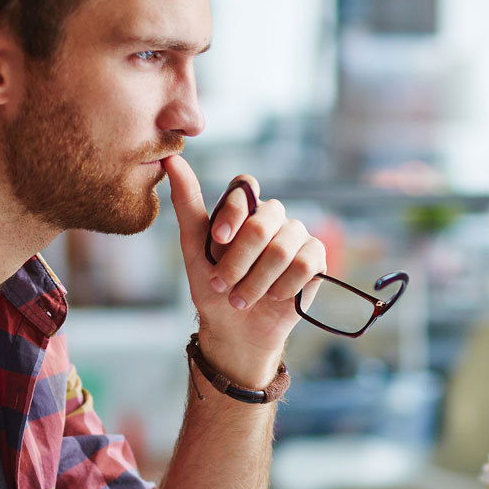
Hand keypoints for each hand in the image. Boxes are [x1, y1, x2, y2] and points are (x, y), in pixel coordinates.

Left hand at [162, 156, 326, 387]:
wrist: (235, 329)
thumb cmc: (212, 287)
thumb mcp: (193, 248)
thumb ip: (187, 203)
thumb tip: (172, 159)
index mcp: (245, 208)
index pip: (246, 186)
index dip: (234, 212)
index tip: (218, 240)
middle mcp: (272, 218)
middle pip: (263, 221)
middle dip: (240, 260)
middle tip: (224, 284)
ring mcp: (296, 237)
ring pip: (282, 248)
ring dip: (257, 281)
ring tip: (242, 299)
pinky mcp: (316, 259)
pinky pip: (305, 264)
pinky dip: (283, 286)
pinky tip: (273, 297)